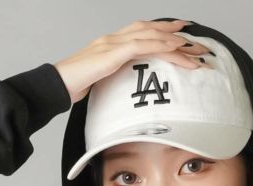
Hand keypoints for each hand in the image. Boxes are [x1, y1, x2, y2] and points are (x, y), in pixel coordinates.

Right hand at [54, 19, 212, 104]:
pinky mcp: (113, 53)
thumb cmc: (72, 86)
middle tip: (196, 39)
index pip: (141, 31)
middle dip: (175, 33)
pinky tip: (176, 51)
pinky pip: (143, 46)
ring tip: (194, 49)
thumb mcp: (98, 81)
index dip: (161, 30)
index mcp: (110, 43)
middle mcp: (113, 38)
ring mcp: (113, 43)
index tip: (180, 33)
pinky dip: (162, 47)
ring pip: (151, 36)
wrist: (56, 85)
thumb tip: (124, 90)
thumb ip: (112, 79)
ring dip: (175, 42)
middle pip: (150, 29)